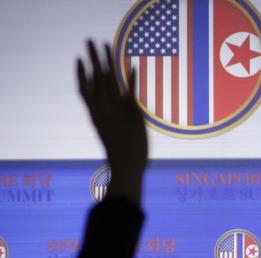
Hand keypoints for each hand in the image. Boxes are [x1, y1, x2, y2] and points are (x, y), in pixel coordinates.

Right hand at [76, 40, 147, 199]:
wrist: (126, 166)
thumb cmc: (120, 159)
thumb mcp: (110, 139)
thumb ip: (110, 128)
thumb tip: (111, 128)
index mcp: (95, 115)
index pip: (83, 89)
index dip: (80, 74)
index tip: (79, 59)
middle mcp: (103, 108)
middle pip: (95, 76)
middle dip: (92, 57)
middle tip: (88, 39)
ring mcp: (116, 108)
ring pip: (109, 78)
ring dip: (108, 58)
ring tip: (104, 42)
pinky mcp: (131, 112)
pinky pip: (130, 90)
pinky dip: (130, 77)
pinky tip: (131, 63)